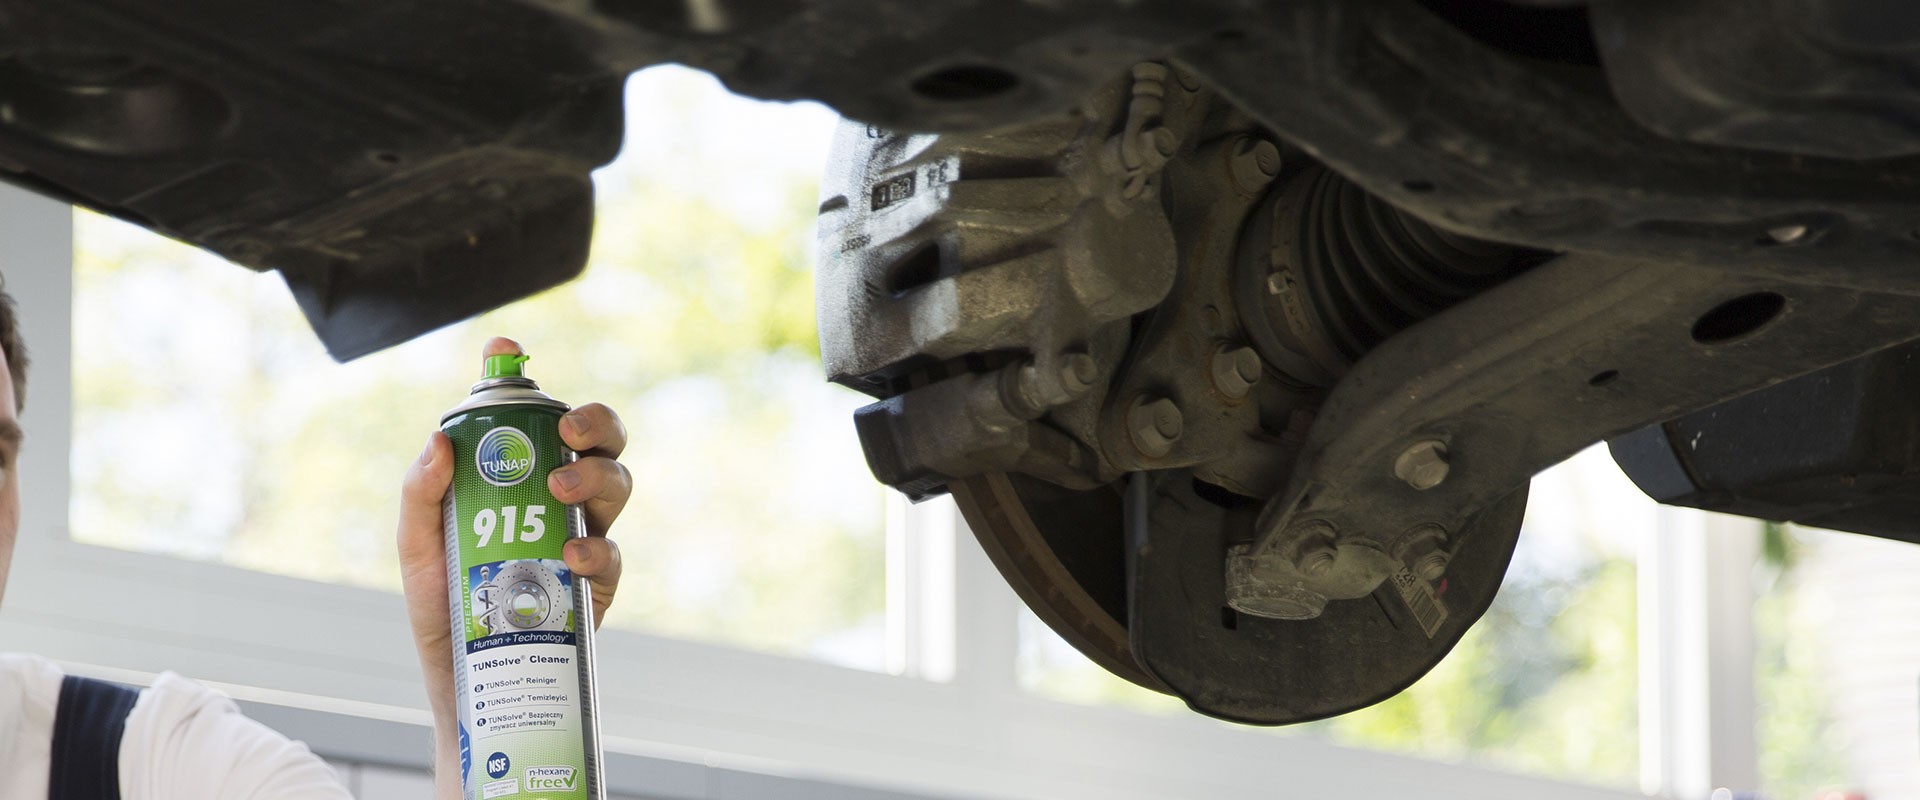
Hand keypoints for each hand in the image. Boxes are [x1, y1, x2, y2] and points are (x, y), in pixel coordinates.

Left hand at [396, 337, 630, 797]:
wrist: (469, 687)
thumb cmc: (444, 611)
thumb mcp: (417, 550)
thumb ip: (422, 495)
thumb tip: (440, 441)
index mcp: (516, 478)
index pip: (529, 416)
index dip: (520, 374)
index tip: (504, 352)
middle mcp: (557, 498)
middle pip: (598, 438)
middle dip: (594, 421)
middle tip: (567, 431)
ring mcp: (583, 537)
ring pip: (617, 482)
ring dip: (597, 474)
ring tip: (563, 490)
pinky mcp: (598, 587)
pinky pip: (613, 555)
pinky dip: (598, 549)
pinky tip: (574, 555)